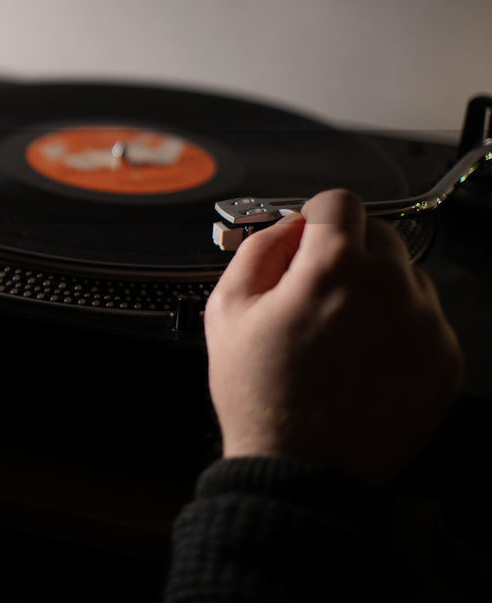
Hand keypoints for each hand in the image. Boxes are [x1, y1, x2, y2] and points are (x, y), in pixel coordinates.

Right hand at [205, 188, 462, 485]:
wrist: (301, 469)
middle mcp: (390, 287)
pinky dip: (397, 327)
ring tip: (340, 332)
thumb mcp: (226, 309)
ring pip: (406, 274)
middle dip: (346, 250)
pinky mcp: (445, 358)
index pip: (338, 201)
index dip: (313, 219)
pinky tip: (363, 357)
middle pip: (378, 232)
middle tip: (316, 292)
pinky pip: (425, 318)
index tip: (304, 243)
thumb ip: (258, 248)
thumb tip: (289, 225)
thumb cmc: (259, 393)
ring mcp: (425, 324)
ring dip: (376, 287)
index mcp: (333, 266)